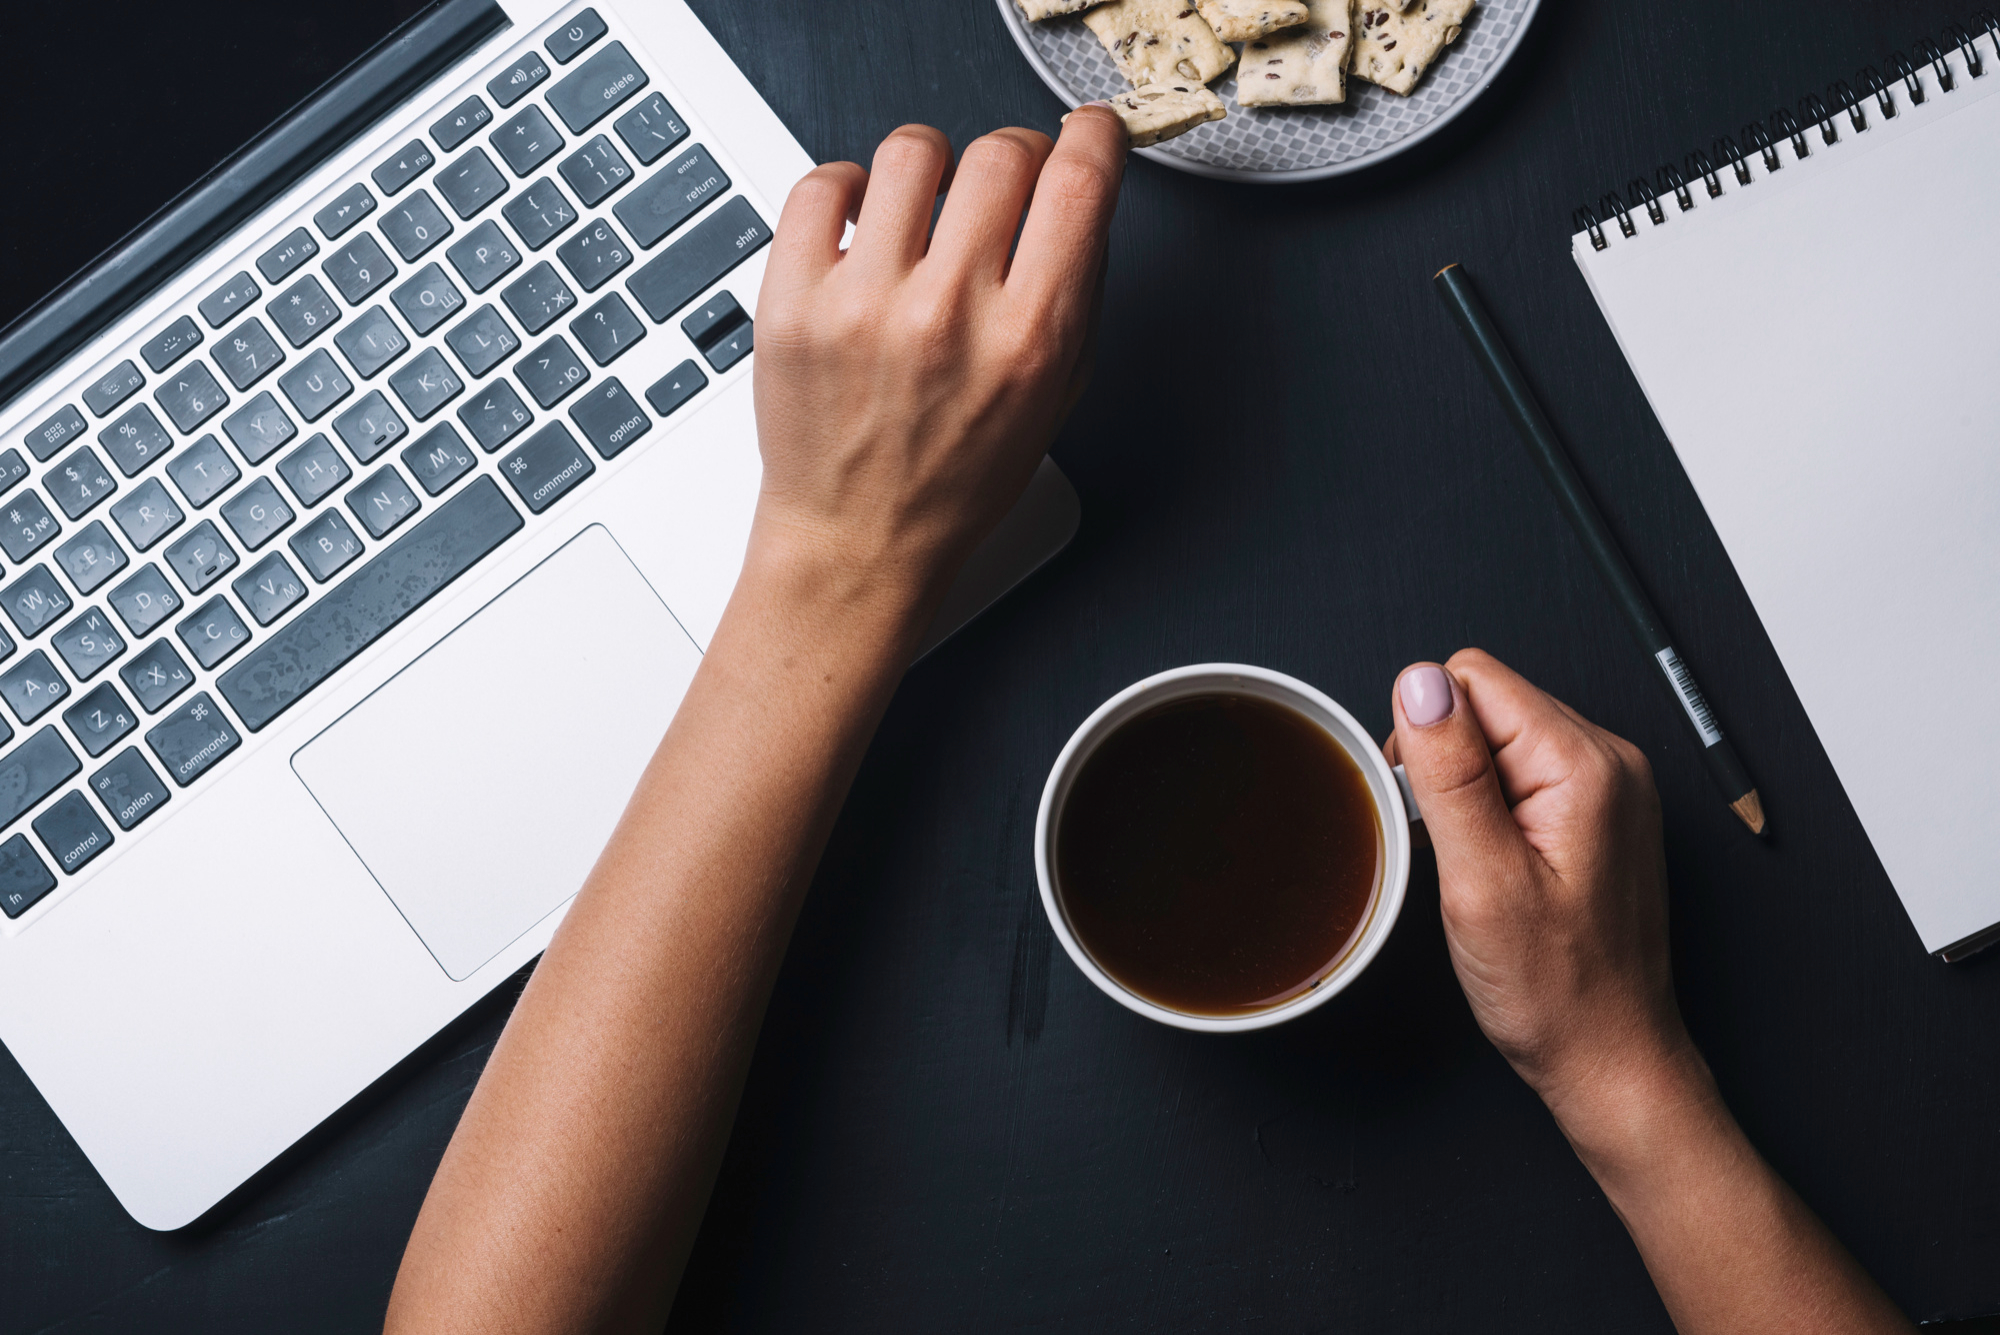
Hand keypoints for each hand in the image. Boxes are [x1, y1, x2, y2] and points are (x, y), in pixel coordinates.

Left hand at [750, 112, 1124, 635]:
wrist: (858, 540)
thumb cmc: (955, 480)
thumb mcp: (1054, 398)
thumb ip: (1077, 295)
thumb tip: (1081, 193)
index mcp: (1027, 340)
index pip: (1078, 184)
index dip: (1091, 137)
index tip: (1085, 134)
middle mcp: (947, 314)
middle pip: (1000, 154)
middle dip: (1014, 157)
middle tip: (1001, 190)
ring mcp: (863, 303)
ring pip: (912, 152)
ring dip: (931, 167)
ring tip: (924, 212)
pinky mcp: (793, 300)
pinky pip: (823, 183)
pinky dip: (848, 188)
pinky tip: (862, 225)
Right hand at [1388, 652, 1915, 1332]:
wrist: (1610, 1059)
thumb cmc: (1556, 991)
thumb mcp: (1482, 881)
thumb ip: (1450, 772)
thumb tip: (1420, 682)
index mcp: (1584, 764)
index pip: (1471, 679)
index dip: (1426, 739)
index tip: (1432, 816)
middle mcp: (1607, 760)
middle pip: (1485, 703)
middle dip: (1446, 766)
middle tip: (1457, 852)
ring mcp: (1607, 787)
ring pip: (1497, 739)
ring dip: (1466, 793)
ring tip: (1479, 867)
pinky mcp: (1595, 814)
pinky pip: (1519, 775)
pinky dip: (1490, 813)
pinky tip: (1495, 868)